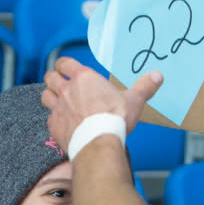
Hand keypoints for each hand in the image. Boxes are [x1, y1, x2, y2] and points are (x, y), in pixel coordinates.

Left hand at [41, 59, 162, 153]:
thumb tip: (158, 76)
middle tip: (60, 84)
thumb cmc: (115, 118)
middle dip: (54, 79)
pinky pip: (49, 117)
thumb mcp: (134, 100)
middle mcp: (67, 90)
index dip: (63, 65)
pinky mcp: (54, 125)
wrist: (99, 141)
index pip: (65, 63)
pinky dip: (54, 118)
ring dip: (50, 96)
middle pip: (50, 77)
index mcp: (83, 78)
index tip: (66, 68)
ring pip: (45, 95)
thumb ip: (145, 86)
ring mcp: (58, 107)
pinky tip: (63, 123)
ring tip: (57, 100)